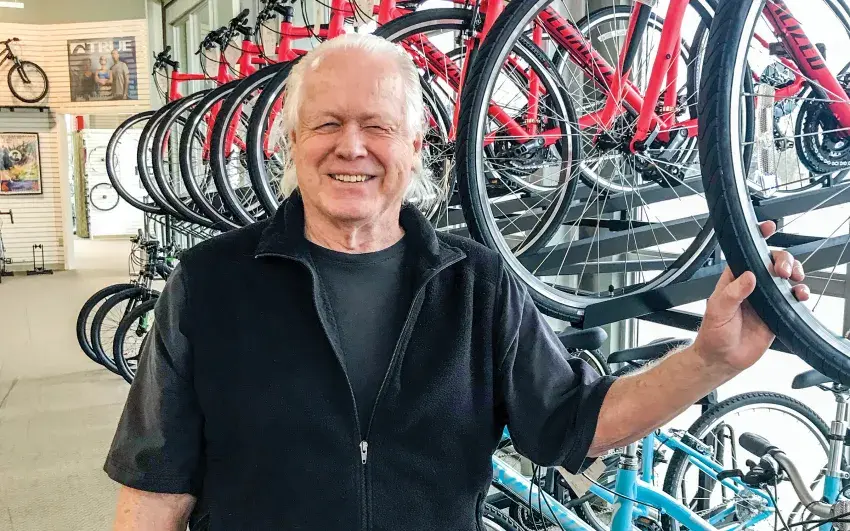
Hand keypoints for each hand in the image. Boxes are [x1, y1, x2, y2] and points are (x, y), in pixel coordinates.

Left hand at [693, 221, 809, 372]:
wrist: (723, 359)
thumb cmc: (714, 334)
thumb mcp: (718, 310)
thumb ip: (733, 293)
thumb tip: (748, 276)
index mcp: (734, 280)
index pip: (747, 254)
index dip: (757, 239)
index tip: (767, 228)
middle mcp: (752, 286)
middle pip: (772, 262)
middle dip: (782, 259)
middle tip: (783, 270)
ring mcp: (766, 299)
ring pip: (786, 277)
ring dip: (795, 272)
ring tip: (793, 279)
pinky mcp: (778, 313)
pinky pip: (793, 299)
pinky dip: (801, 293)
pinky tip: (800, 294)